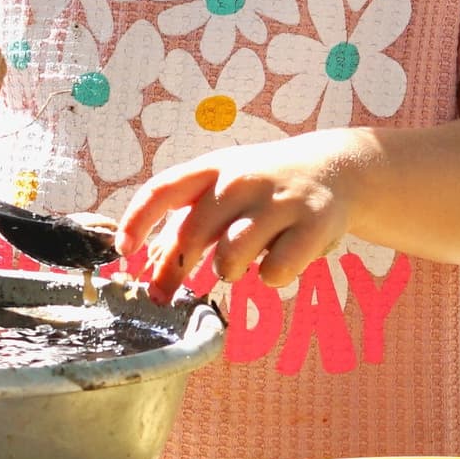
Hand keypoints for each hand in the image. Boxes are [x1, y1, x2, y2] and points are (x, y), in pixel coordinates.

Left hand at [117, 129, 369, 302]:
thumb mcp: (222, 191)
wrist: (336, 168)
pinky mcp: (314, 224)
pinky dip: (271, 277)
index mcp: (211, 168)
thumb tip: (150, 270)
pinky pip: (276, 270)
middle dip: (176, 269)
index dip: (137, 220)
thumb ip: (186, 225)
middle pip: (193, 233)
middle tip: (172, 290)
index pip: (162, 190)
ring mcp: (279, 201)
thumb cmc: (263, 188)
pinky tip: (276, 264)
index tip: (123, 250)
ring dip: (226, 271)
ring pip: (231, 255)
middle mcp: (241, 180)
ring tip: (233, 266)